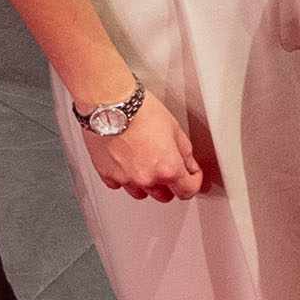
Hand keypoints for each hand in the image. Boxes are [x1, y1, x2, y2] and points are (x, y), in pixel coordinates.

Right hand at [89, 88, 208, 202]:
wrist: (110, 103)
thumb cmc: (140, 110)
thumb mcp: (174, 127)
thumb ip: (184, 152)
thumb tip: (188, 164)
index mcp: (168, 168)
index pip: (188, 190)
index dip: (193, 181)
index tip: (191, 175)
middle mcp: (147, 178)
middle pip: (164, 196)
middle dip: (169, 184)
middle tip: (166, 167)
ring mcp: (126, 179)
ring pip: (141, 193)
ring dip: (145, 183)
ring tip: (143, 162)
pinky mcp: (107, 174)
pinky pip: (119, 184)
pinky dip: (124, 177)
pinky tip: (125, 161)